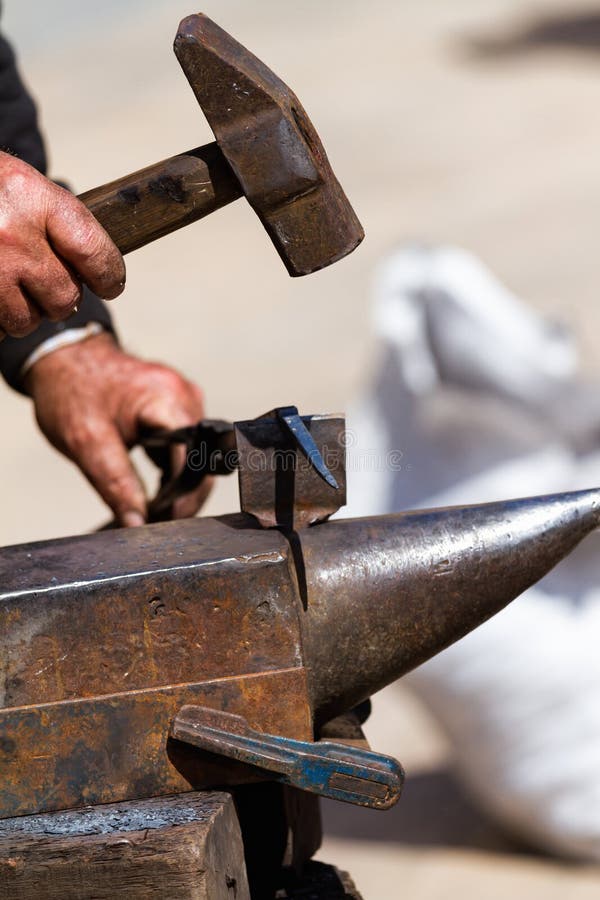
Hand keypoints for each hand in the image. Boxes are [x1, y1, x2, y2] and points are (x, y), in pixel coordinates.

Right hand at [0, 152, 124, 337]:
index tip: (111, 284)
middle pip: (64, 296)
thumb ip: (57, 222)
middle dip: (60, 296)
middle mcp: (10, 233)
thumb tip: (97, 273)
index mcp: (32, 196)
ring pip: (27, 320)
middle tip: (48, 283)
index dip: (109, 275)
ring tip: (9, 283)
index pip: (93, 251)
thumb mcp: (21, 185)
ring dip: (24, 311)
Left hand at [25, 333, 210, 525]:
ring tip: (158, 509)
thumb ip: (116, 484)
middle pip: (201, 459)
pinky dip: (174, 471)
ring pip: (196, 456)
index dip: (185, 493)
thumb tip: (137, 522)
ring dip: (181, 485)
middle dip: (185, 494)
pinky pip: (187, 447)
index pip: (193, 457)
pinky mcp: (177, 408)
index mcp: (168, 399)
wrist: (63, 358)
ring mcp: (184, 401)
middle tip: (161, 522)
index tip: (170, 519)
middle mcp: (185, 396)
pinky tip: (160, 490)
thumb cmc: (71, 391)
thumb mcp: (87, 443)